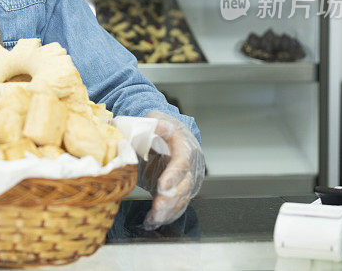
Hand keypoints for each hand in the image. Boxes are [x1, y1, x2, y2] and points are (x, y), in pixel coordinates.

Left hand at [138, 110, 204, 229]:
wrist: (162, 134)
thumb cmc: (155, 126)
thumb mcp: (152, 120)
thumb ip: (155, 124)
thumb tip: (162, 126)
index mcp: (183, 146)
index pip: (181, 163)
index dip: (173, 176)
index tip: (162, 187)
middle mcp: (189, 165)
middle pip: (183, 186)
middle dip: (170, 200)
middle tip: (157, 208)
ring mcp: (185, 179)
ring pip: (181, 199)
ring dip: (167, 211)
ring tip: (152, 218)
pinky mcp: (178, 190)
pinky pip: (175, 206)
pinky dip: (165, 215)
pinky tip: (152, 221)